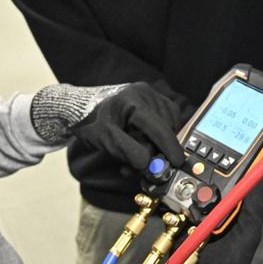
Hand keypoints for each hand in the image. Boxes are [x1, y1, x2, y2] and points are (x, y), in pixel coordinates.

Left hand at [67, 82, 186, 170]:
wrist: (86, 108)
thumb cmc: (92, 123)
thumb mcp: (103, 139)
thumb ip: (126, 150)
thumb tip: (148, 164)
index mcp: (131, 99)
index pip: (156, 126)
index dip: (168, 146)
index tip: (177, 163)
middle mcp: (146, 93)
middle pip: (163, 128)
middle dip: (156, 151)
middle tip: (143, 170)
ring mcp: (153, 95)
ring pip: (168, 126)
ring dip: (158, 146)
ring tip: (139, 157)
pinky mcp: (157, 100)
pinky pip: (168, 122)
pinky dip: (160, 137)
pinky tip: (147, 143)